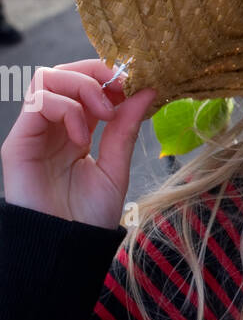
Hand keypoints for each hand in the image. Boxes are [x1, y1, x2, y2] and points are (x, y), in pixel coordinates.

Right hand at [0, 60, 157, 228]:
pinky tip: (81, 136)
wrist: (66, 248)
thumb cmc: (88, 217)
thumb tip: (146, 92)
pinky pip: (37, 102)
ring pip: (47, 77)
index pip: (87, 84)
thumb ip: (126, 130)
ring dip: (81, 86)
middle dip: (96, 72)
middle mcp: (54, 126)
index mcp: (78, 130)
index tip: (138, 83)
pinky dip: (65, 108)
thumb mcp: (116, 169)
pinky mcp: (19, 142)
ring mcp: (35, 131)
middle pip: (65, 72)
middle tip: (122, 89)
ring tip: (104, 113)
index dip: (110, 76)